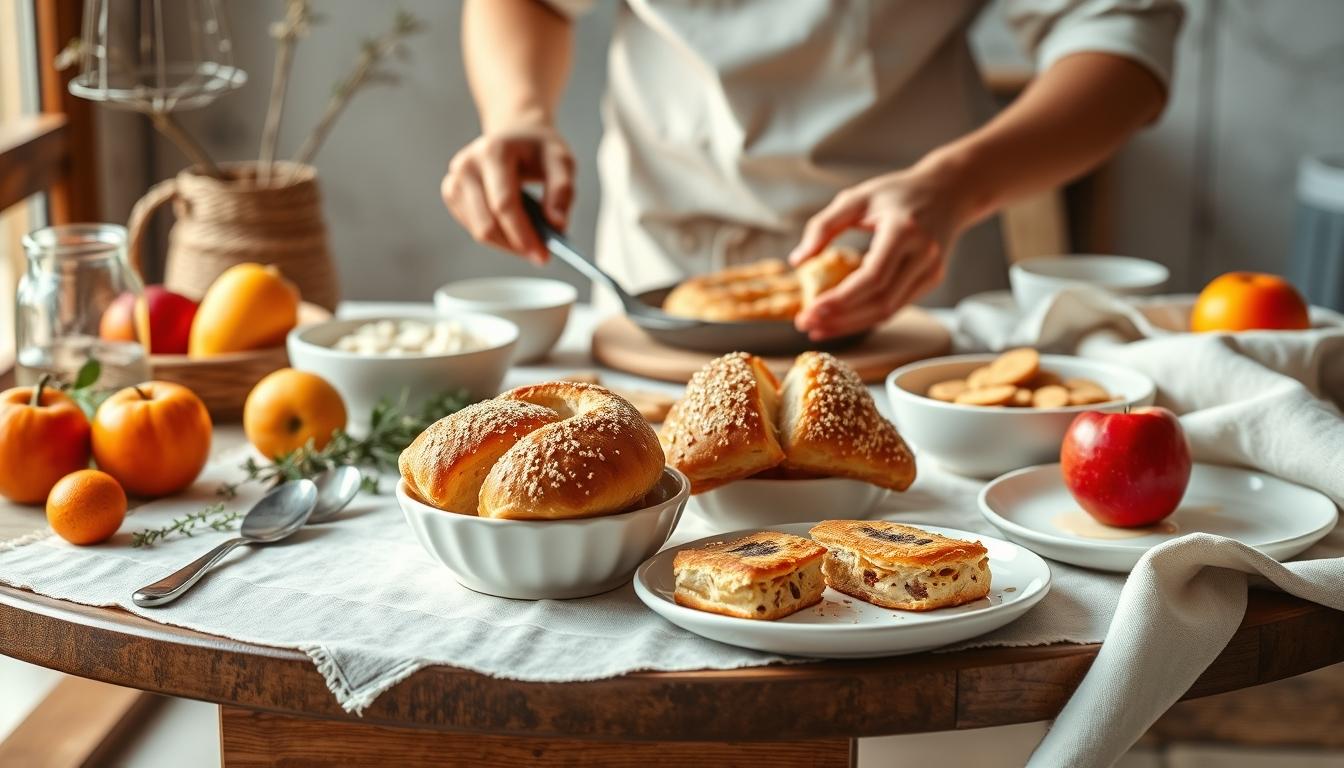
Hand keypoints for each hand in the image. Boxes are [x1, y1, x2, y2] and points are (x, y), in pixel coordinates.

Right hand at [441, 125, 574, 264]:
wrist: (516, 135)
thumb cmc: (539, 150)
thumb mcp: (561, 161)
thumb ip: (562, 190)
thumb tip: (556, 224)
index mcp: (493, 151)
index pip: (504, 203)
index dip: (523, 233)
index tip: (543, 256)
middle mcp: (467, 165)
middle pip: (487, 222)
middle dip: (515, 245)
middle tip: (541, 256)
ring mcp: (455, 179)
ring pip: (478, 230)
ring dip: (507, 244)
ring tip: (531, 241)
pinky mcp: (451, 193)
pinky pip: (473, 227)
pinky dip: (496, 236)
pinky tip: (514, 230)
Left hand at [789, 160, 971, 339]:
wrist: (948, 191)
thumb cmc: (897, 193)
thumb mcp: (856, 198)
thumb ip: (823, 226)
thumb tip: (797, 261)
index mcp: (904, 231)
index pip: (873, 277)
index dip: (842, 299)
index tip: (811, 311)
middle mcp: (923, 254)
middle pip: (880, 301)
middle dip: (840, 319)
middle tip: (805, 324)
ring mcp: (931, 270)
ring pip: (888, 311)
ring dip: (851, 325)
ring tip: (817, 328)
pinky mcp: (931, 280)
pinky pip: (895, 306)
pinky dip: (866, 317)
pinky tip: (841, 319)